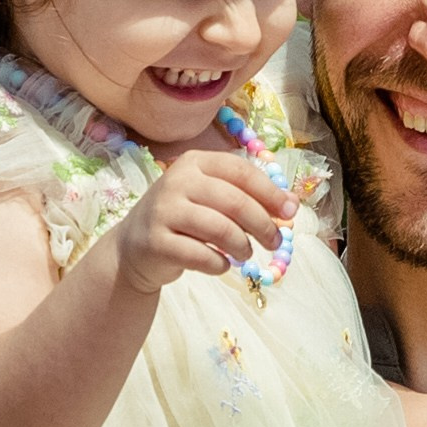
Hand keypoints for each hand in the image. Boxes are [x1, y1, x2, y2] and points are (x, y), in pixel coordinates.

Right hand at [114, 147, 294, 294]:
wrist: (134, 247)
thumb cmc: (183, 219)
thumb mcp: (212, 199)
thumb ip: (249, 196)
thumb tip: (292, 205)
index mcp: (195, 162)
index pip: (241, 172)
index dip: (270, 193)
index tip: (290, 213)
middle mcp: (177, 181)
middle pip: (235, 202)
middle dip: (263, 225)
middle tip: (274, 242)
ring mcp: (164, 212)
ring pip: (221, 230)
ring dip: (242, 247)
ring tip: (245, 253)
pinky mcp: (157, 243)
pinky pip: (202, 257)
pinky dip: (220, 264)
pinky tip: (221, 264)